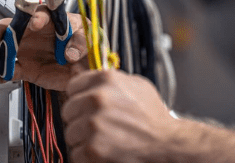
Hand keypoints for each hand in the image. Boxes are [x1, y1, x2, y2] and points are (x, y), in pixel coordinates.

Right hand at [0, 7, 88, 90]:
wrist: (85, 68)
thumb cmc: (86, 44)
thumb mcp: (89, 38)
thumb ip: (80, 43)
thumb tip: (70, 52)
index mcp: (51, 20)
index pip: (40, 14)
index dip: (36, 17)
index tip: (35, 23)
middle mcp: (34, 34)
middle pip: (12, 28)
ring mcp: (28, 51)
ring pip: (5, 50)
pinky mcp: (26, 68)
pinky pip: (9, 71)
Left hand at [62, 66, 177, 162]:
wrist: (166, 143)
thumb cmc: (153, 116)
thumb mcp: (137, 85)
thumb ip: (113, 80)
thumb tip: (90, 78)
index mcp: (106, 79)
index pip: (73, 86)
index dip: (79, 97)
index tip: (85, 105)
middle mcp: (97, 99)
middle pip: (68, 110)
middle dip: (80, 118)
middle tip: (97, 125)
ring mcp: (93, 124)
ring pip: (70, 133)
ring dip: (83, 138)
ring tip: (103, 139)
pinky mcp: (92, 149)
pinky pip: (75, 153)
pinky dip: (87, 156)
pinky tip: (104, 151)